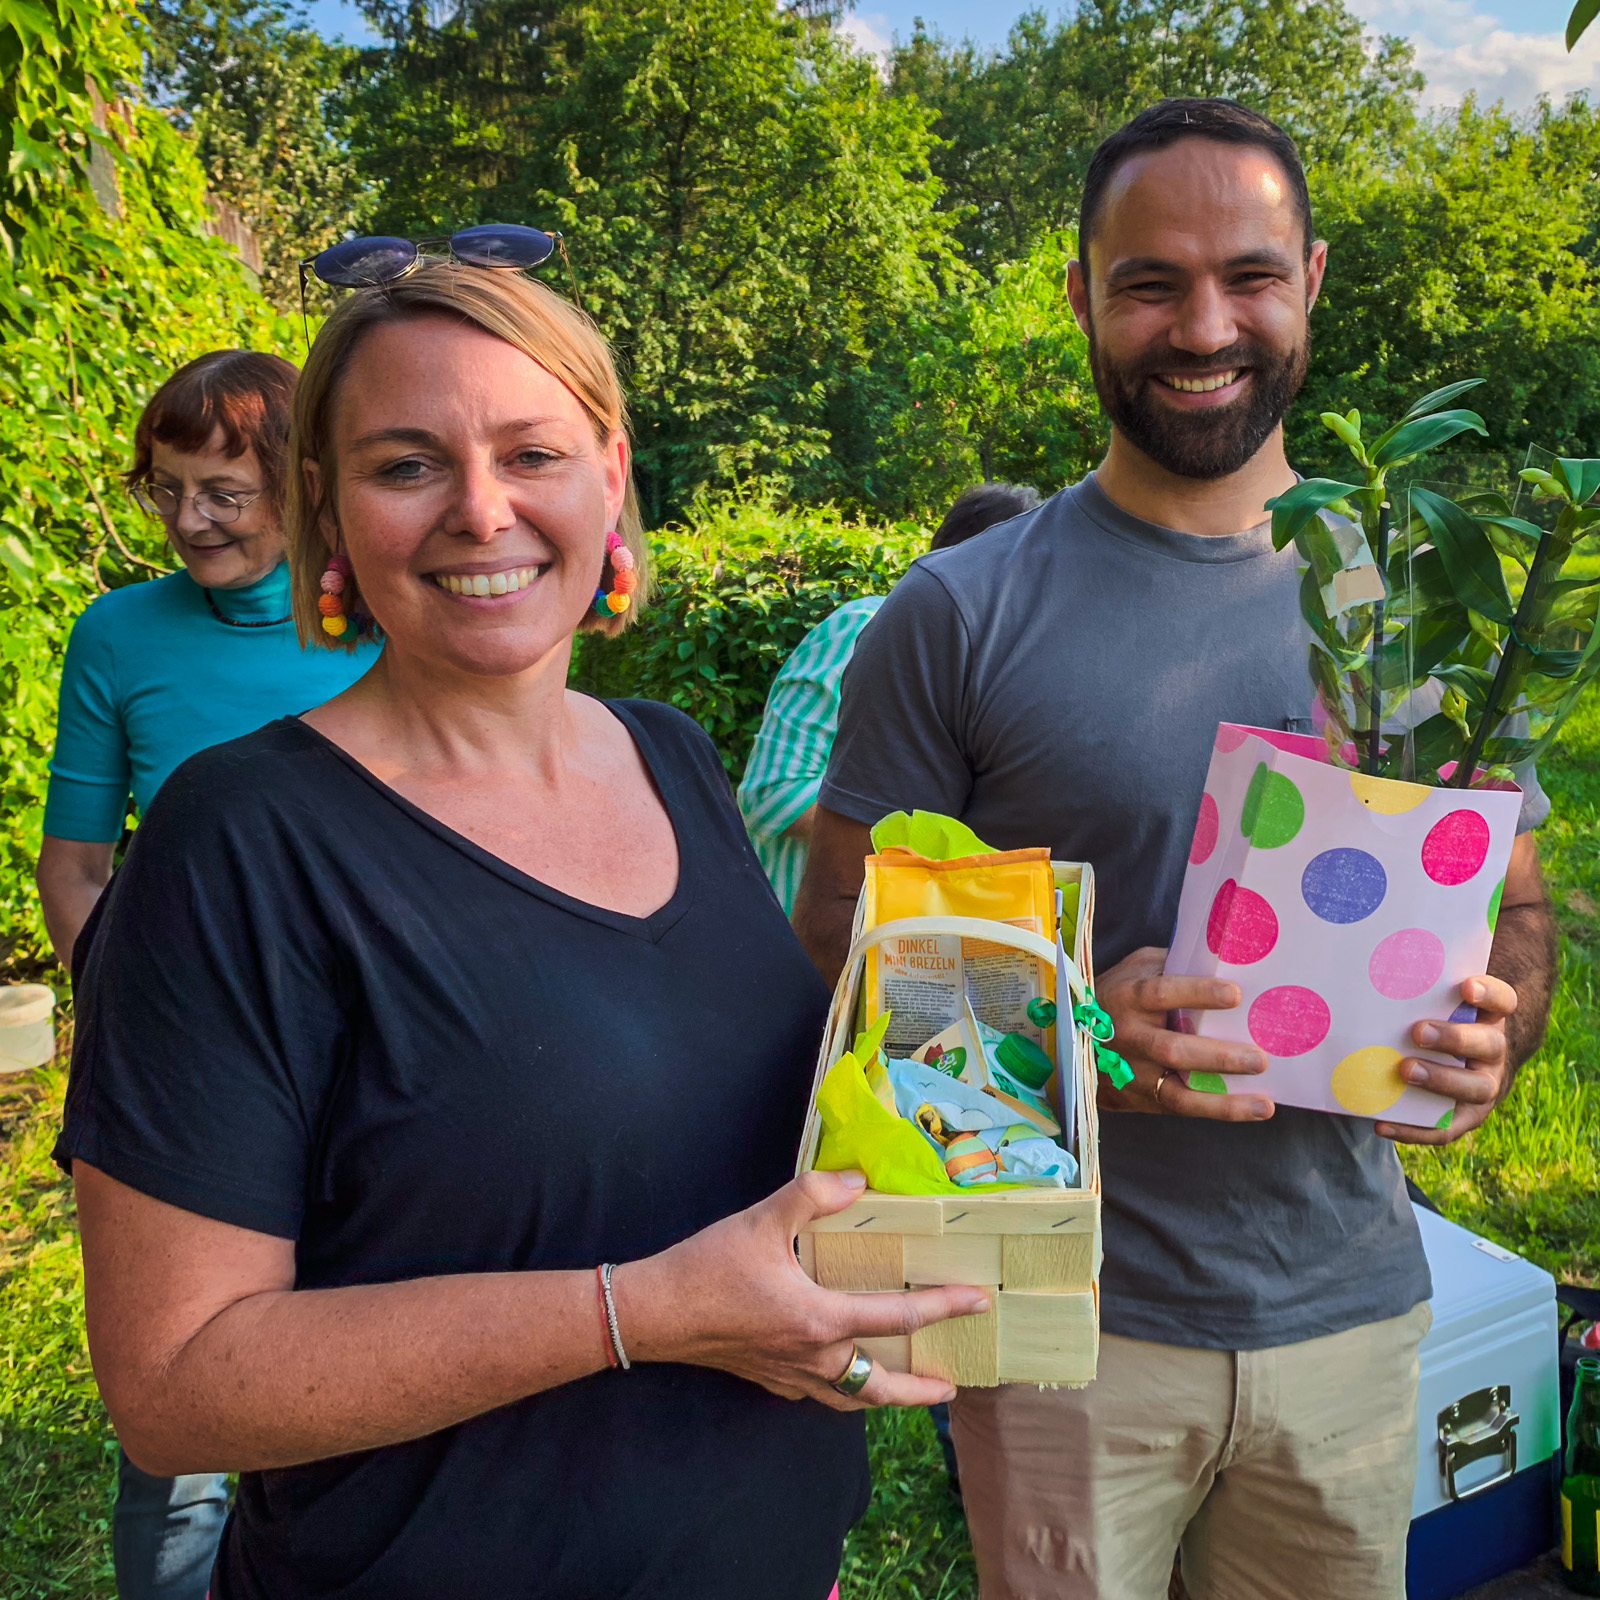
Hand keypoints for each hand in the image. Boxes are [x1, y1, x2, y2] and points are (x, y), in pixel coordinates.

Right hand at [612, 1170, 989, 1411]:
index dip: (941, 1307)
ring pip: (850, 1399)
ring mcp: (789, 1375)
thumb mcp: (762, 1219)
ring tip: (907, 1392)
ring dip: (884, 1397)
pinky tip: (840, 1375)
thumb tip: (856, 1180)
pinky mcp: (767, 1378)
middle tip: (952, 1388)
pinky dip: (841, 1390)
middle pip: (880, 1386)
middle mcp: (813, 1358)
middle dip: (920, 1390)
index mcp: (820, 1320)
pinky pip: (818, 1394)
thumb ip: (813, 1194)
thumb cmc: (707, 1268)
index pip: (897, 1317)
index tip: (975, 1302)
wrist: (653, 1314)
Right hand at [1095, 946, 1271, 1120]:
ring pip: (1178, 1092)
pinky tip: (1253, 1109)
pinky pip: (1182, 1108)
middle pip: (1173, 1049)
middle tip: (1259, 1059)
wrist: (1075, 1038)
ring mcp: (1133, 1072)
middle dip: (1218, 1056)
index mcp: (1127, 996)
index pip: (1162, 993)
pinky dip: (1219, 1110)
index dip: (1198, 993)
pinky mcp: (1141, 1097)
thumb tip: (1225, 958)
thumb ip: (1171, 964)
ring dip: (1223, 1100)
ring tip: (1263, 1104)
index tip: (1236, 995)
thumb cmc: (1120, 993)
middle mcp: (1128, 1036)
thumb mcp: (1136, 968)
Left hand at [1376, 974, 1518, 1145]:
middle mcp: (1492, 1050)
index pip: (1503, 1000)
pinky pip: (1444, 1129)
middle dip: (1454, 1038)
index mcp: (1490, 1016)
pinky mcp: (1464, 1117)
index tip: (1466, 985)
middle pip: (1489, 1044)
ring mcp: (1482, 1085)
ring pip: (1475, 1087)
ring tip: (1405, 1070)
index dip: (1490, 993)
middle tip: (1418, 1031)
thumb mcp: (1431, 1000)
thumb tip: (1367, 954)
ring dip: (1440, 1080)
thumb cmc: (1431, 1018)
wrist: (1456, 1061)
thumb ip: (1417, 985)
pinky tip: (1380, 1124)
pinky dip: (1413, 1130)